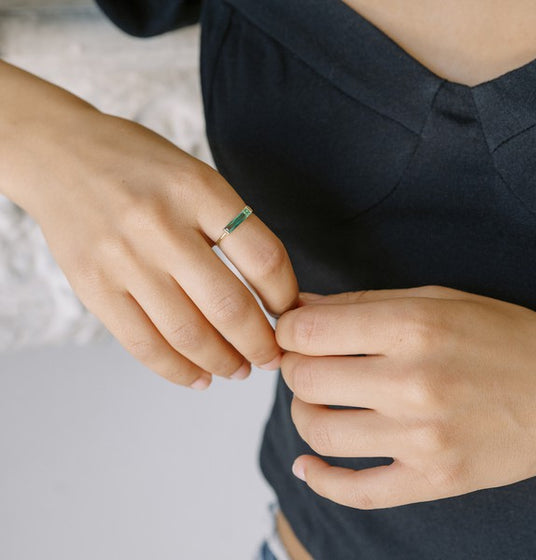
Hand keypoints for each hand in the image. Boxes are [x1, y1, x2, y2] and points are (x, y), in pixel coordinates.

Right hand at [24, 110, 297, 388]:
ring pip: (187, 333)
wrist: (59, 155)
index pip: (263, 257)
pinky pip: (143, 343)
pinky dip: (177, 370)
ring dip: (223, 362)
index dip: (285, 296)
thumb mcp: (195, 176)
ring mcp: (122, 258)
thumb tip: (269, 291)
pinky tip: (198, 377)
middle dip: (260, 344)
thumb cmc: (139, 166)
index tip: (288, 312)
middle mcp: (160, 224)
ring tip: (240, 370)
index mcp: (197, 189)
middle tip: (271, 357)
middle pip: (228, 306)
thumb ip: (230, 226)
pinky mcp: (93, 286)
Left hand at [276, 285, 535, 508]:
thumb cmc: (500, 335)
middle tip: (307, 364)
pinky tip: (307, 465)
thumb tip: (299, 307)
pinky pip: (358, 492)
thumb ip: (359, 303)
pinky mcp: (433, 479)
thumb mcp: (434, 299)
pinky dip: (320, 481)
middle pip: (305, 380)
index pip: (309, 332)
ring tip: (316, 402)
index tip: (293, 333)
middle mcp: (412, 382)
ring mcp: (422, 438)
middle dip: (293, 368)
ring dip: (303, 414)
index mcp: (411, 327)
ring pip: (320, 432)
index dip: (287, 331)